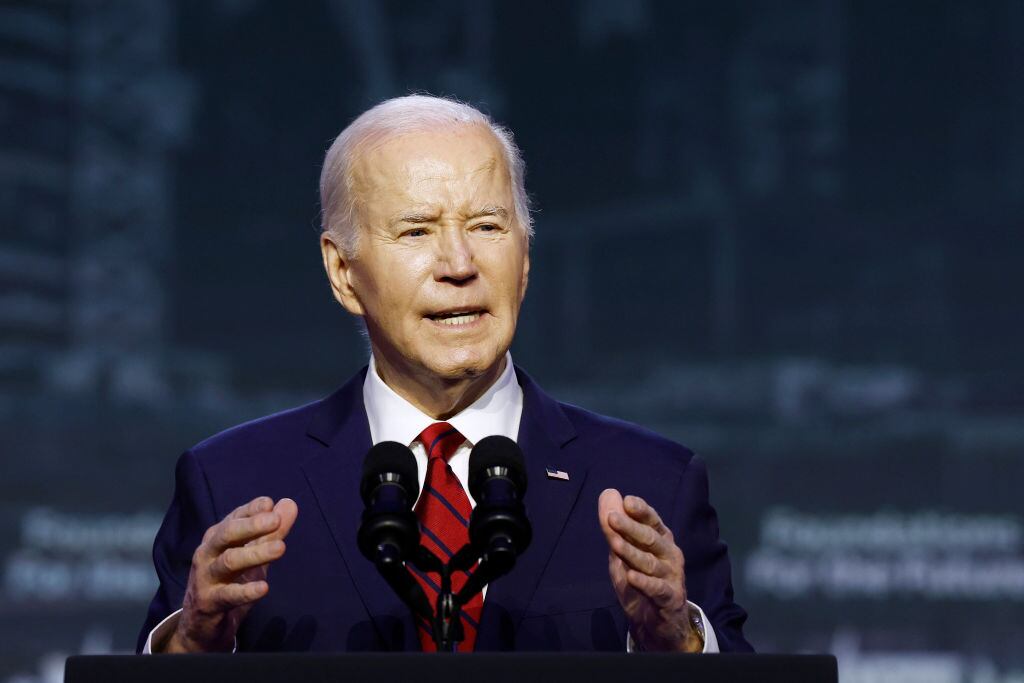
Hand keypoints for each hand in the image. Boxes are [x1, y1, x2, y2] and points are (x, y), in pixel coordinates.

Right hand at [165, 496, 297, 652]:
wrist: (201, 624)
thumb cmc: (229, 582)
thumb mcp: (252, 556)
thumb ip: (271, 532)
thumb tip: (289, 504)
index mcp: (217, 537)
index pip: (234, 517)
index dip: (252, 510)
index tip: (270, 503)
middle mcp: (208, 553)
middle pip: (227, 534)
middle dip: (251, 525)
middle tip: (275, 520)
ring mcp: (206, 578)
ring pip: (230, 561)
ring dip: (255, 553)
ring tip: (280, 548)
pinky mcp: (209, 602)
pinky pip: (228, 595)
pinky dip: (246, 591)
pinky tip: (264, 587)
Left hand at [598, 489, 700, 651]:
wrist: (655, 622)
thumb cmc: (640, 580)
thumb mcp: (622, 553)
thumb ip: (614, 527)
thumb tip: (608, 493)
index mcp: (661, 540)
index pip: (652, 521)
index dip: (641, 511)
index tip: (626, 501)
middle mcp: (669, 555)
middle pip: (650, 539)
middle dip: (631, 527)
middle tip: (612, 517)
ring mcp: (672, 576)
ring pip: (650, 563)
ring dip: (632, 553)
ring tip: (615, 544)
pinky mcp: (670, 598)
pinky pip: (657, 589)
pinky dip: (645, 583)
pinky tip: (632, 577)